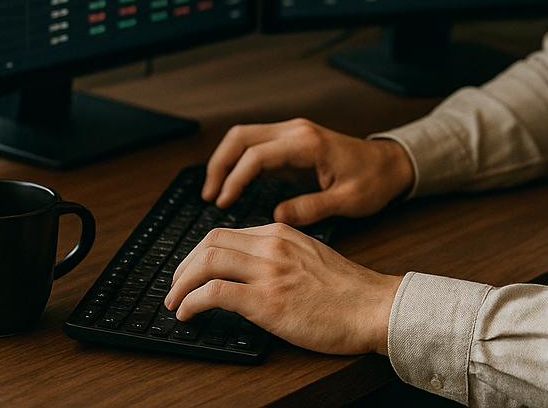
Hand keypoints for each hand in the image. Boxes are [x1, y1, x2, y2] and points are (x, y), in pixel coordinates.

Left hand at [164, 223, 402, 355]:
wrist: (374, 306)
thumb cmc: (348, 291)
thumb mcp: (311, 257)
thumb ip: (281, 256)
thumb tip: (250, 272)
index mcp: (282, 232)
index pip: (226, 233)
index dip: (199, 253)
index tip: (190, 272)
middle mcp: (273, 244)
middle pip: (209, 242)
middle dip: (183, 266)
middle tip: (174, 288)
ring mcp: (269, 271)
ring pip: (207, 262)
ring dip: (181, 284)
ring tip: (174, 303)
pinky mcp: (267, 301)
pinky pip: (215, 294)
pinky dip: (192, 302)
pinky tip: (187, 315)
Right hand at [202, 118, 414, 225]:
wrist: (390, 163)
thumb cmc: (373, 181)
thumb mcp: (348, 201)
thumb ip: (313, 208)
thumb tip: (277, 218)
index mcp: (308, 143)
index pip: (257, 154)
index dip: (235, 178)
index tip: (222, 202)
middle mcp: (296, 131)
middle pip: (242, 136)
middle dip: (219, 164)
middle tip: (208, 195)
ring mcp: (292, 133)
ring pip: (245, 137)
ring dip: (225, 161)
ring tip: (213, 193)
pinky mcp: (291, 142)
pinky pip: (255, 145)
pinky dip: (238, 162)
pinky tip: (232, 186)